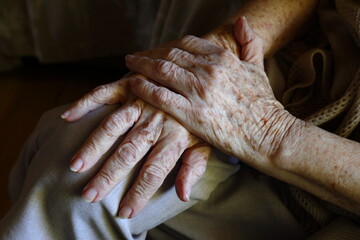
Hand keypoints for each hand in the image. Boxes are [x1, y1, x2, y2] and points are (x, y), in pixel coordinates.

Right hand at [61, 75, 209, 217]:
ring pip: (112, 125)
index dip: (139, 193)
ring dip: (92, 146)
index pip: (154, 170)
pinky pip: (104, 93)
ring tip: (75, 166)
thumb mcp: (205, 141)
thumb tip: (183, 196)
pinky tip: (67, 117)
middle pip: (128, 152)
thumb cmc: (197, 115)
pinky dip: (84, 103)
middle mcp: (155, 120)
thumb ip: (194, 166)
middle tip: (89, 195)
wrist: (195, 78)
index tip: (124, 212)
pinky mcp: (129, 85)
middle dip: (108, 175)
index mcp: (175, 136)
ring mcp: (140, 101)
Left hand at [126, 17, 296, 169]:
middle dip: (150, 53)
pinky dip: (144, 87)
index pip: (187, 43)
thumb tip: (242, 20)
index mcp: (222, 58)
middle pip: (170, 54)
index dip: (169, 45)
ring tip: (130, 64)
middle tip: (136, 56)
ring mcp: (198, 91)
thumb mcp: (258, 67)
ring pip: (162, 70)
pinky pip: (161, 95)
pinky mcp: (191, 113)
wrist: (268, 133)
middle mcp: (208, 70)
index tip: (159, 49)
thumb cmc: (263, 103)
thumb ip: (250, 42)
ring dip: (142, 65)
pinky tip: (134, 84)